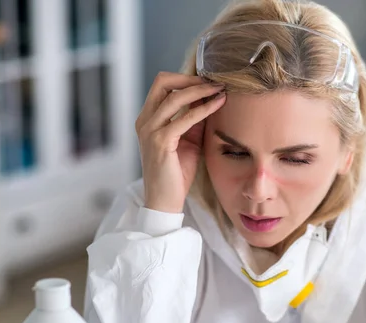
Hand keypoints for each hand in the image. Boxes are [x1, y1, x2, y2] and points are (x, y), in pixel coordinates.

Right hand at [135, 72, 225, 212]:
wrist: (165, 201)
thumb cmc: (176, 174)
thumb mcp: (188, 141)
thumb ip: (195, 120)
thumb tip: (210, 99)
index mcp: (148, 119)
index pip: (162, 85)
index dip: (185, 79)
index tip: (209, 80)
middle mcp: (145, 121)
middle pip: (163, 82)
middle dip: (191, 78)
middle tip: (214, 81)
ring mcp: (150, 131)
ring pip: (175, 96)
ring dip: (201, 90)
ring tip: (221, 89)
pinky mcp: (160, 142)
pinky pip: (185, 117)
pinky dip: (203, 108)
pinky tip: (218, 104)